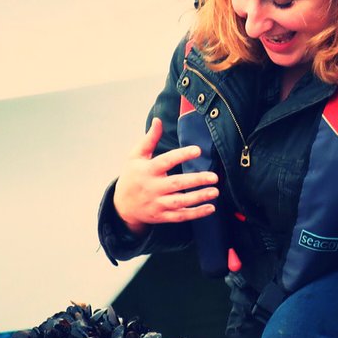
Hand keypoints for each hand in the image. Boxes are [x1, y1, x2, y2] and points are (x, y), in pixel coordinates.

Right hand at [112, 118, 219, 235]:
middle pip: (177, 184)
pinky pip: (181, 216)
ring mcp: (157, 203)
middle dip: (196, 180)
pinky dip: (196, 213)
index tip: (198, 150)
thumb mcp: (136, 156)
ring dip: (199, 198)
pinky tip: (211, 208)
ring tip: (215, 191)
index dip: (182, 155)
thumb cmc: (132, 175)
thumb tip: (158, 120)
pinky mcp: (162, 216)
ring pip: (180, 202)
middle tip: (214, 176)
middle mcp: (152, 187)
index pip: (166, 161)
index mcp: (147, 170)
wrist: (122, 205)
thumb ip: (149, 139)